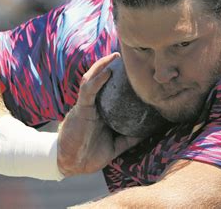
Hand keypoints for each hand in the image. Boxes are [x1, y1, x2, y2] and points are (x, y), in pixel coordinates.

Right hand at [57, 53, 142, 176]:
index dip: (119, 79)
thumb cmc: (91, 154)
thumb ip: (129, 139)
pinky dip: (97, 80)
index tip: (134, 70)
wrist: (73, 164)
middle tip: (125, 55)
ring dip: (102, 66)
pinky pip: (88, 90)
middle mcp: (94, 105)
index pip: (110, 90)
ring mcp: (87, 105)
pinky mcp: (81, 108)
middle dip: (110, 66)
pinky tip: (106, 71)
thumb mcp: (115, 146)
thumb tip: (147, 133)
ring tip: (115, 56)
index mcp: (101, 112)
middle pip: (101, 80)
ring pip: (92, 79)